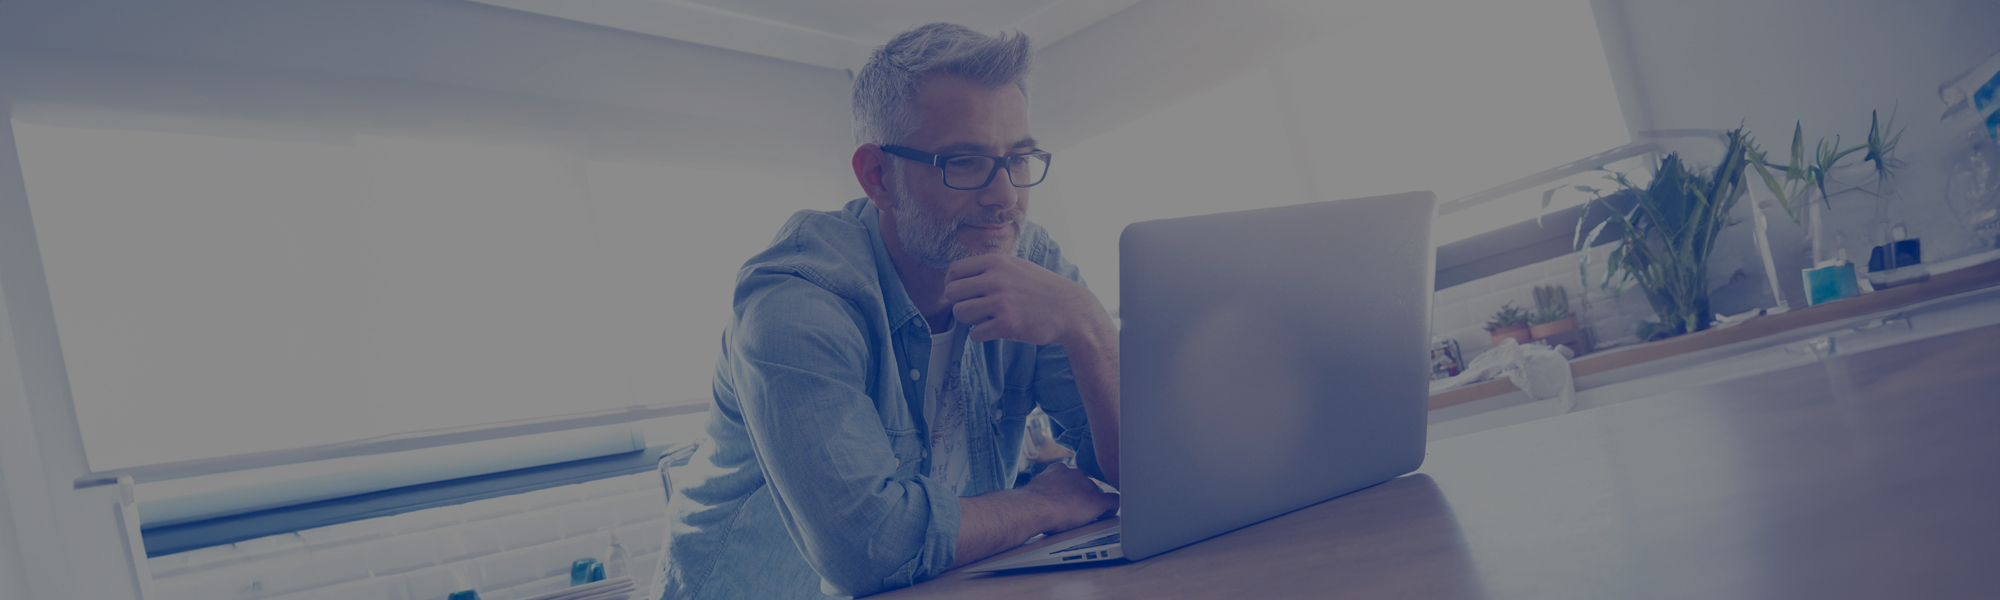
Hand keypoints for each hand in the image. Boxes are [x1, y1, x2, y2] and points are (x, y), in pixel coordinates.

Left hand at [942, 254, 1110, 346]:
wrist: (1071, 310)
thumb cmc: (1041, 289)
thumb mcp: (1016, 266)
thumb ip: (989, 268)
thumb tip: (957, 276)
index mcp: (995, 262)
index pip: (954, 271)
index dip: (953, 284)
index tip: (963, 294)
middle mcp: (995, 279)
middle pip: (951, 293)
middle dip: (959, 303)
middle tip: (975, 309)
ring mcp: (1001, 302)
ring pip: (960, 313)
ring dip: (970, 320)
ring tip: (986, 319)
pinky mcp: (1007, 324)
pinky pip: (975, 334)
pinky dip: (981, 335)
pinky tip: (995, 330)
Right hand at [1020, 462, 1118, 534]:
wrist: (1035, 508)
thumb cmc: (1030, 504)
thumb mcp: (1035, 490)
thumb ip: (1043, 490)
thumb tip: (1039, 498)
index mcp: (1060, 470)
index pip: (1072, 477)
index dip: (1071, 491)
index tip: (1067, 501)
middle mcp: (1076, 473)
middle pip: (1086, 485)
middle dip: (1083, 497)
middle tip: (1073, 512)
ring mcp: (1087, 486)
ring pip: (1097, 494)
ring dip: (1092, 505)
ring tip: (1083, 518)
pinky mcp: (1097, 500)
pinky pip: (1113, 501)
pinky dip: (1111, 509)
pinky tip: (1107, 515)